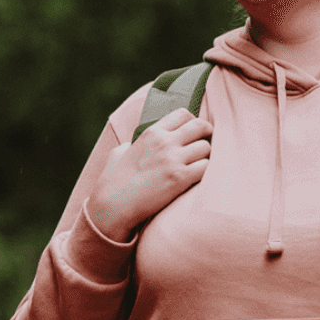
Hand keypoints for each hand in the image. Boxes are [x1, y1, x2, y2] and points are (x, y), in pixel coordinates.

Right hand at [88, 109, 211, 240]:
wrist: (113, 205)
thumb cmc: (113, 181)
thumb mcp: (119, 153)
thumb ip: (131, 145)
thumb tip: (131, 146)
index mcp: (152, 132)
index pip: (183, 114)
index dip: (193, 122)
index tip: (193, 132)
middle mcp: (165, 142)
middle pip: (201, 126)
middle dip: (207, 134)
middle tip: (204, 146)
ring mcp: (174, 160)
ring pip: (206, 147)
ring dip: (206, 156)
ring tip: (199, 165)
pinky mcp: (181, 178)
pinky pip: (206, 167)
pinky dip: (206, 172)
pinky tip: (198, 178)